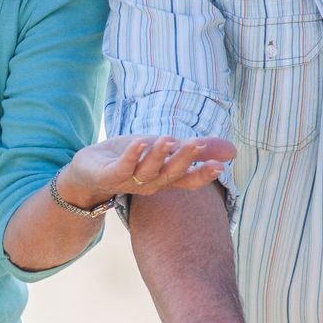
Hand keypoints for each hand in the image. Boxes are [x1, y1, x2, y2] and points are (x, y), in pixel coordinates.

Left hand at [58, 134, 235, 207]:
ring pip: (148, 170)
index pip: (189, 180)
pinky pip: (122, 167)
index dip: (204, 174)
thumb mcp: (164, 149)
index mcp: (166, 179)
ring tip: (169, 138)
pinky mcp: (109, 175)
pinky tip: (140, 141)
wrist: (89, 171)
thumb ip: (195, 150)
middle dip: (184, 159)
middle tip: (198, 144)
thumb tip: (233, 151)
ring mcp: (129, 181)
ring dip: (158, 155)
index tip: (222, 166)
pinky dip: (132, 155)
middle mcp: (151, 183)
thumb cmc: (132, 159)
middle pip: (170, 173)